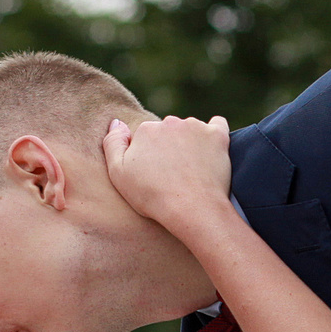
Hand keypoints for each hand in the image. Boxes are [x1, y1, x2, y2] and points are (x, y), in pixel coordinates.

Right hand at [101, 114, 230, 230]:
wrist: (191, 208)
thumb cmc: (152, 196)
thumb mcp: (118, 174)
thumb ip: (113, 144)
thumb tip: (117, 122)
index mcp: (146, 129)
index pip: (147, 137)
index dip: (150, 156)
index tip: (156, 173)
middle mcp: (170, 122)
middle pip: (169, 131)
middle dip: (171, 146)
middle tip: (175, 173)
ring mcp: (195, 127)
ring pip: (191, 129)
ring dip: (191, 142)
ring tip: (193, 169)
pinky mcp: (217, 136)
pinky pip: (217, 125)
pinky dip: (214, 135)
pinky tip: (212, 150)